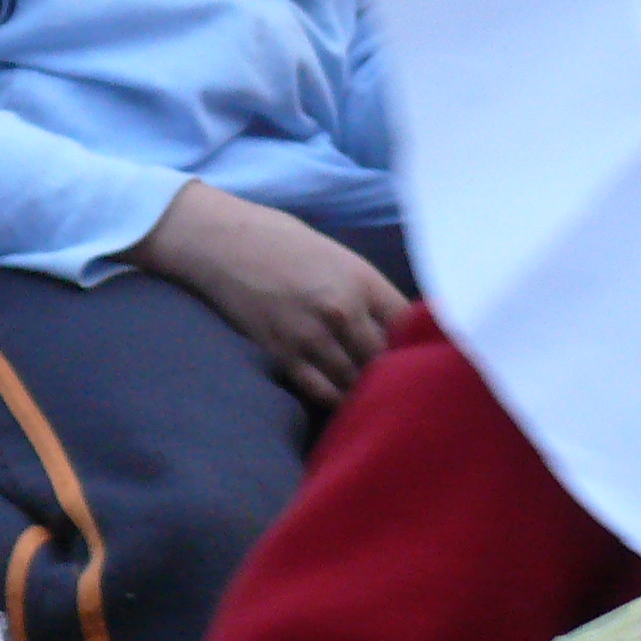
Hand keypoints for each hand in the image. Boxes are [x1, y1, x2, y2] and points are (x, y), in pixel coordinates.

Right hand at [132, 183, 404, 410]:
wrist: (219, 241)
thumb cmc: (280, 241)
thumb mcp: (338, 257)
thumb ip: (367, 292)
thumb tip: (398, 326)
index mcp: (361, 280)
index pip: (410, 326)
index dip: (420, 344)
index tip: (421, 355)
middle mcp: (341, 310)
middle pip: (386, 360)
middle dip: (397, 374)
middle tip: (402, 386)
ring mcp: (310, 335)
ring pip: (355, 381)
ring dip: (366, 390)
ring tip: (374, 398)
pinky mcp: (281, 353)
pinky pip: (319, 390)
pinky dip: (335, 399)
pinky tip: (341, 399)